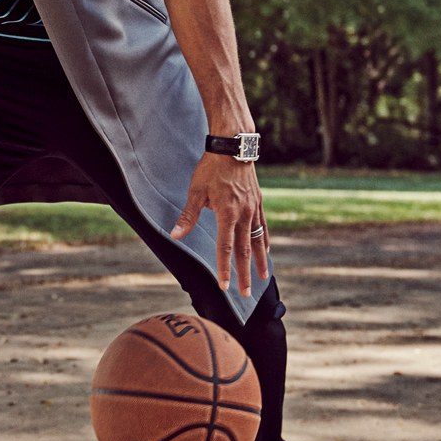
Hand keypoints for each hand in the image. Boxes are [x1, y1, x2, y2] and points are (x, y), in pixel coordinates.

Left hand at [169, 152, 269, 296]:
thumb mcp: (196, 191)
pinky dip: (263, 242)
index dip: (224, 268)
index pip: (225, 247)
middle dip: (243, 274)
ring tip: (261, 278)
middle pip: (243, 250)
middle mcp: (243, 214)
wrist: (233, 147)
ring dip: (258, 262)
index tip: (224, 286)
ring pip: (256, 241)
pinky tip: (265, 252)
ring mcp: (253, 209)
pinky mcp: (258, 203)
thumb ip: (188, 216)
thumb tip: (175, 235)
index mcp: (227, 213)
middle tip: (244, 293)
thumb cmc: (211, 168)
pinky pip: (262, 227)